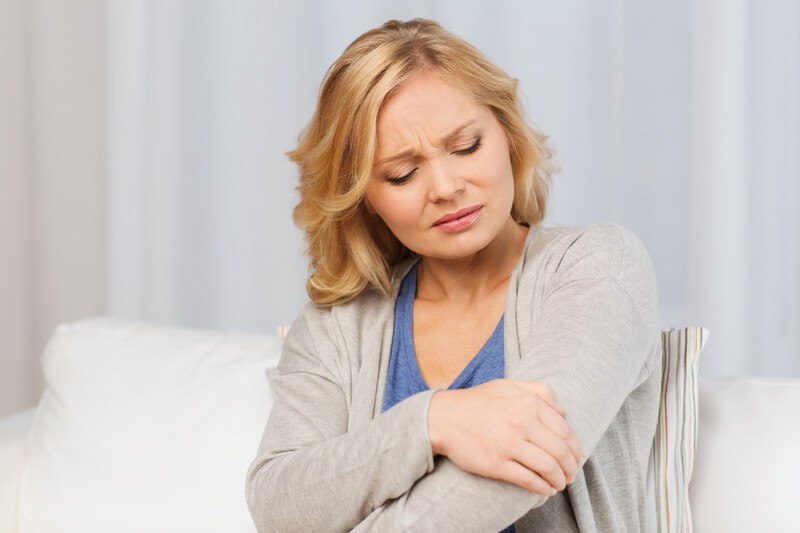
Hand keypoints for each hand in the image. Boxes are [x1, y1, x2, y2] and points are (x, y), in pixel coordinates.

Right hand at [427, 379, 583, 496]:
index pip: (565, 431)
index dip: (575, 448)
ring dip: (560, 480)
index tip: (576, 457)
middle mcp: (522, 422)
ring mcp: (509, 444)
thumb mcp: (508, 385)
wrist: (443, 417)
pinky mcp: (497, 464)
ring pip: (548, 467)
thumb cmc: (476, 402)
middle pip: (560, 451)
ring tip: (561, 483)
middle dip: (571, 467)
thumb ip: (539, 392)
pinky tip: (547, 490)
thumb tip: (563, 411)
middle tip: (572, 474)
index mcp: (528, 403)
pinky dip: (543, 488)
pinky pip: (529, 480)